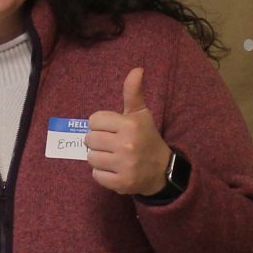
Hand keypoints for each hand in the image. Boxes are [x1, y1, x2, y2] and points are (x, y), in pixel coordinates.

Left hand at [86, 67, 171, 196]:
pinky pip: (96, 175)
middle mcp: (127, 144)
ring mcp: (124, 165)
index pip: (94, 120)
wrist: (162, 170)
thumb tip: (137, 69)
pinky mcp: (121, 183)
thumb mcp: (141, 114)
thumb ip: (133, 92)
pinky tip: (115, 170)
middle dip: (98, 142)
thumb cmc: (146, 138)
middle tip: (112, 144)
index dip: (101, 125)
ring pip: (91, 158)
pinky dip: (103, 174)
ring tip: (113, 157)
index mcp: (130, 124)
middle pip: (90, 139)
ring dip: (99, 158)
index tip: (113, 130)